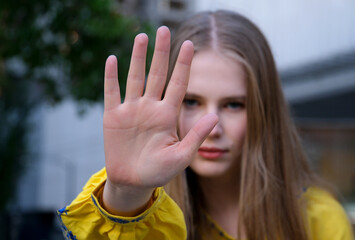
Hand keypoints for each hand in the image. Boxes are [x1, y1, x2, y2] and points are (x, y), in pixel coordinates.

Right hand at [102, 27, 217, 212]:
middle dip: (161, 52)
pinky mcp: (113, 116)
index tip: (191, 44)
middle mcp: (151, 107)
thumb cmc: (160, 171)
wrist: (133, 182)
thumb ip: (196, 136)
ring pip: (135, 77)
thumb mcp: (182, 156)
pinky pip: (112, 92)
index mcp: (168, 115)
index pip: (178, 84)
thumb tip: (215, 116)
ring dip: (138, 58)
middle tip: (164, 29)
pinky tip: (113, 59)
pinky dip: (111, 76)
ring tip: (142, 37)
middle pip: (157, 74)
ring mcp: (131, 110)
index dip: (184, 64)